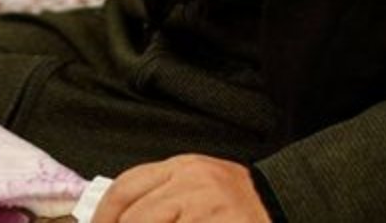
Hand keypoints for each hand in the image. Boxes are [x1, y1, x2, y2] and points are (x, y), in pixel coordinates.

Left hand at [91, 154, 272, 222]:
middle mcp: (193, 182)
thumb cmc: (231, 201)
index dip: (104, 214)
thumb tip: (117, 219)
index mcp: (181, 167)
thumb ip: (159, 197)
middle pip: (137, 215)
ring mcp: (209, 206)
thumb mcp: (194, 186)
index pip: (126, 186)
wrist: (282, 202)